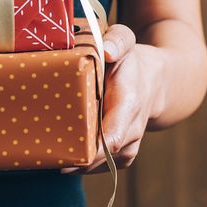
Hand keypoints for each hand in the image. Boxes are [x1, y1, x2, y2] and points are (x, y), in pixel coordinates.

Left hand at [62, 25, 158, 173]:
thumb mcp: (126, 40)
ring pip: (105, 164)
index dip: (97, 148)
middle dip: (81, 159)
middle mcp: (132, 128)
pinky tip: (63, 160)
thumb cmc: (131, 60)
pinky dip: (85, 166)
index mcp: (129, 102)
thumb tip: (107, 51)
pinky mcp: (122, 151)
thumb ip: (118, 40)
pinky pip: (104, 165)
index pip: (115, 133)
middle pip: (107, 153)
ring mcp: (129, 143)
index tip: (75, 153)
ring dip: (80, 165)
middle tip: (51, 158)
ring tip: (52, 160)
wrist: (155, 82)